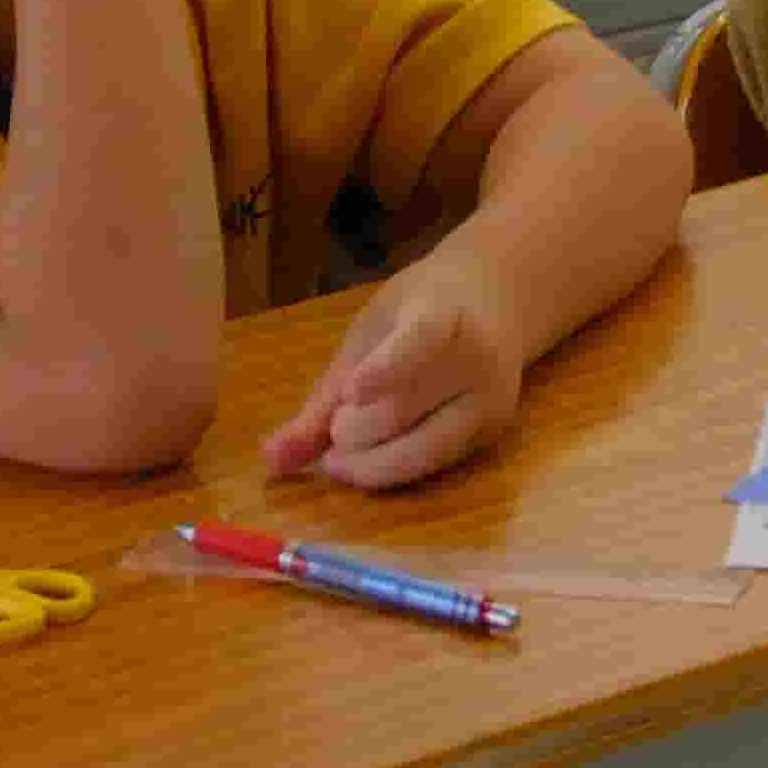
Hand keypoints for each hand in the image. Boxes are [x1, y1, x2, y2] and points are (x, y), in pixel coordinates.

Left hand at [266, 258, 525, 490]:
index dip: (388, 367)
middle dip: (352, 431)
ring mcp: (491, 401)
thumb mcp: (370, 332)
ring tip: (338, 455)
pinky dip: (390, 469)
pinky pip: (431, 466)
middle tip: (333, 427)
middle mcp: (479, 360)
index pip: (422, 339)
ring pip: (421, 451)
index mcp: (446, 313)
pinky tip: (367, 459)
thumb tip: (270, 460)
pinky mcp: (491, 435)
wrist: (497, 298)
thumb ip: (324, 396)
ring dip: (366, 464)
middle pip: (404, 411)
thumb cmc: (420, 307)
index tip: (352, 390)